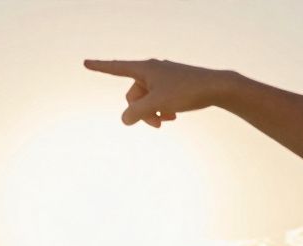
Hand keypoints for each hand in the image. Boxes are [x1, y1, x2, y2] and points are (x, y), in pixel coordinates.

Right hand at [83, 58, 234, 126]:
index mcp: (145, 69)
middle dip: (142, 112)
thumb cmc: (186, 92)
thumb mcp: (156, 104)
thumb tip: (125, 119)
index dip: (99, 67)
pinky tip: (174, 116)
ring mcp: (163, 77)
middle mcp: (152, 70)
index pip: (116, 68)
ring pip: (147, 100)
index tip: (85, 63)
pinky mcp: (173, 84)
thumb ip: (135, 113)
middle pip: (133, 95)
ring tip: (168, 120)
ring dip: (153, 113)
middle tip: (157, 124)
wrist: (217, 87)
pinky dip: (163, 109)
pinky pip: (159, 99)